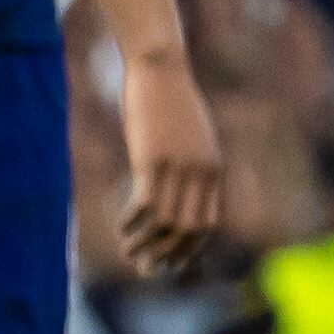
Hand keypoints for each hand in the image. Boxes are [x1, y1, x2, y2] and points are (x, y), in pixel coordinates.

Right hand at [116, 44, 222, 277]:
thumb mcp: (187, 134)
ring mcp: (179, 167)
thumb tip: (173, 184)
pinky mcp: (153, 160)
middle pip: (188, 230)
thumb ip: (187, 161)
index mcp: (213, 169)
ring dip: (146, 244)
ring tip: (127, 253)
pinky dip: (133, 222)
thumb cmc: (168, 98)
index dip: (188, 249)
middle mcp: (202, 173)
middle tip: (145, 268)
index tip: (170, 263)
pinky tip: (120, 227)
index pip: (207, 225)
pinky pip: (145, 203)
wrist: (160, 65)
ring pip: (165, 222)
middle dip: (167, 255)